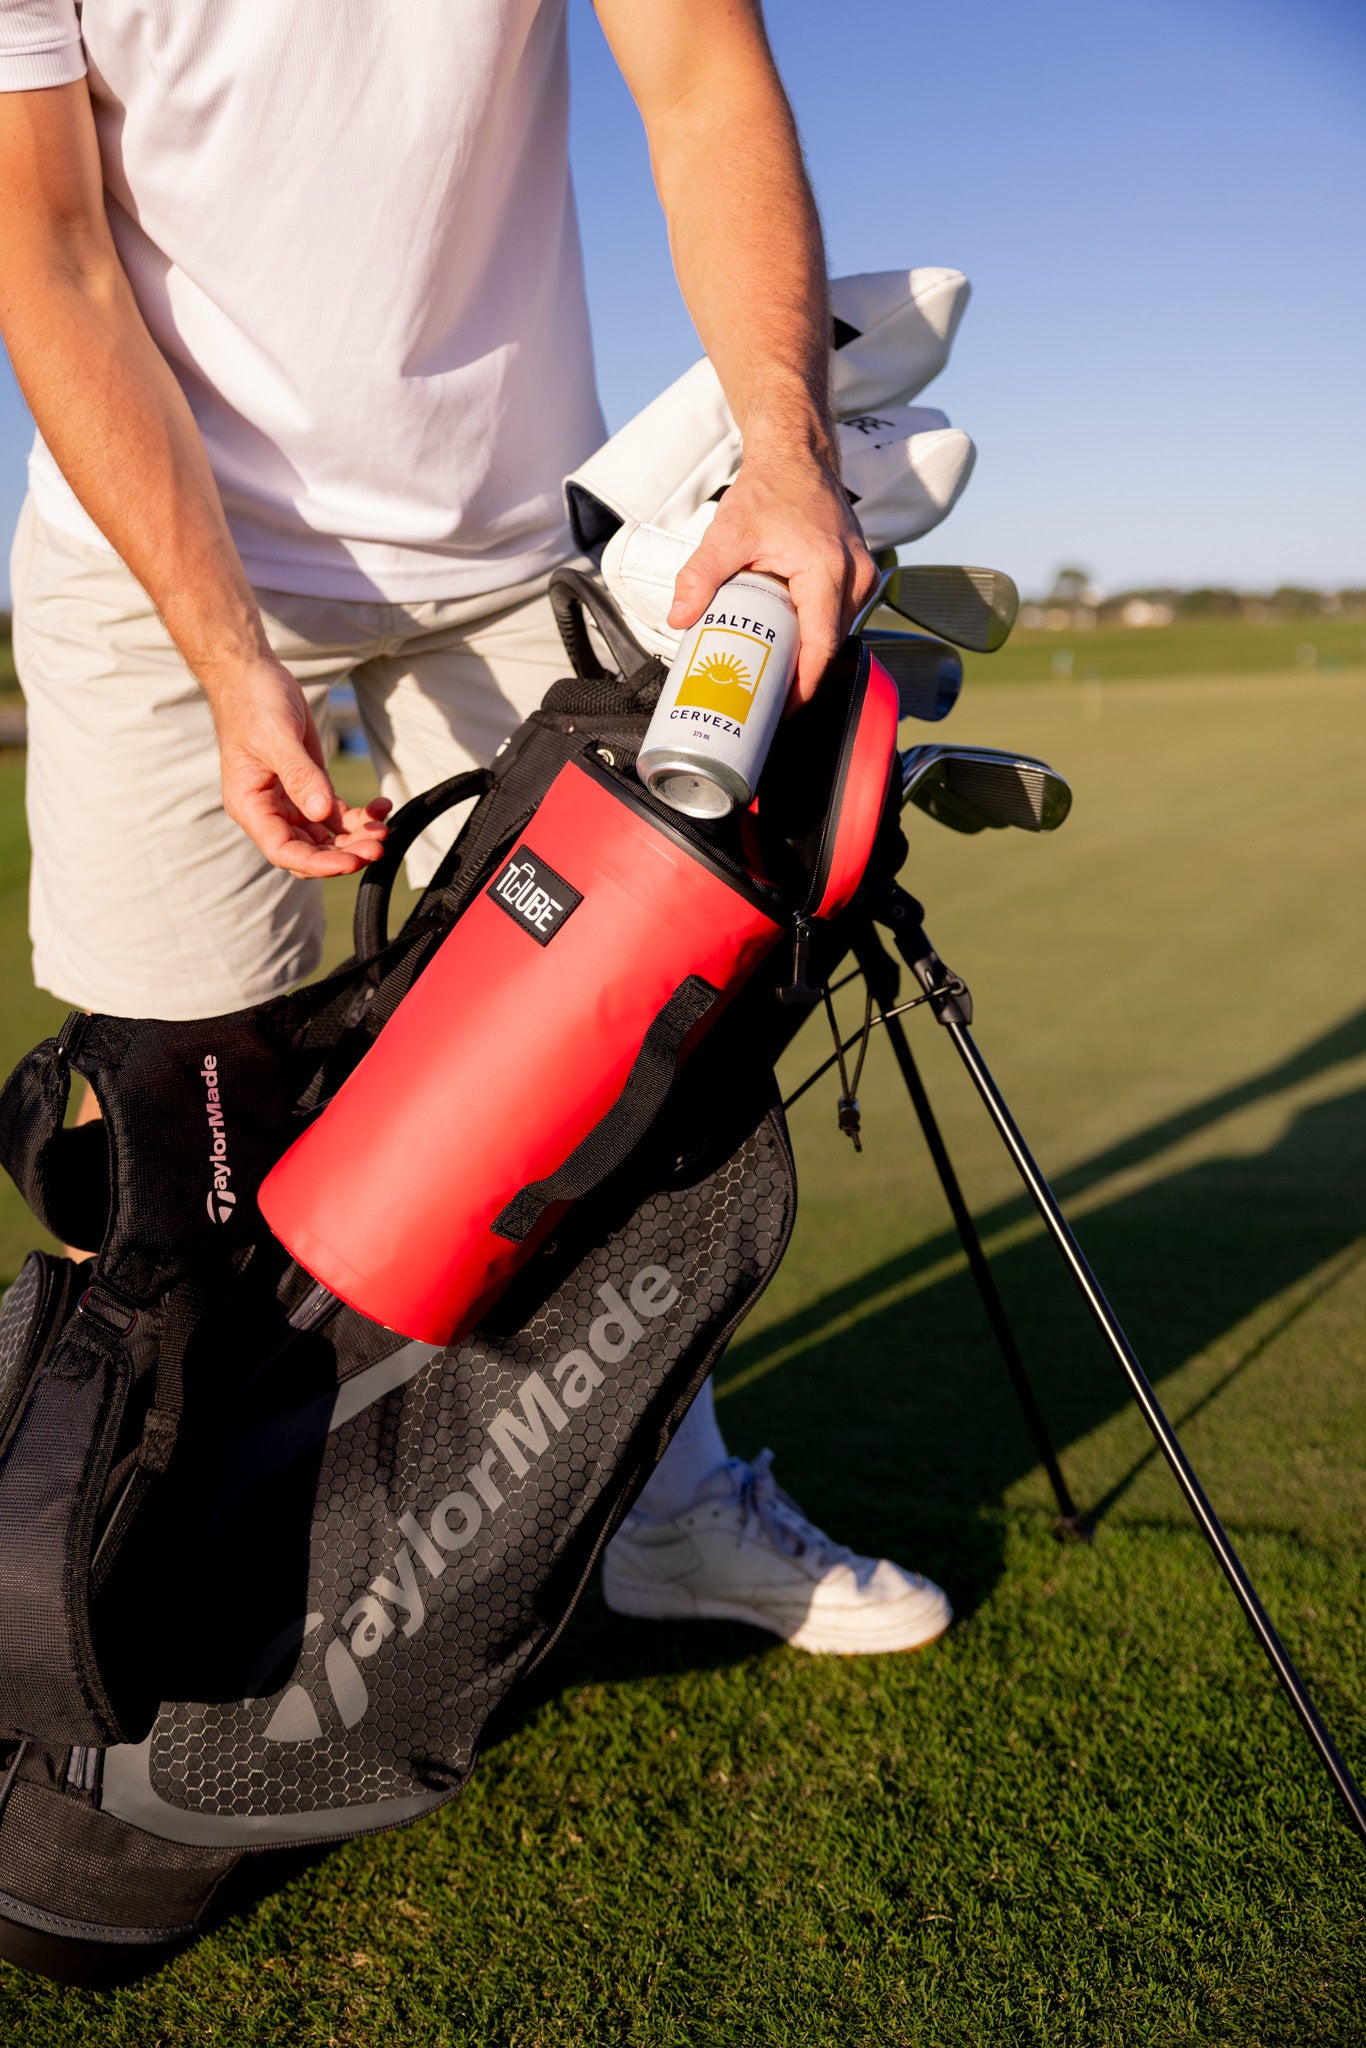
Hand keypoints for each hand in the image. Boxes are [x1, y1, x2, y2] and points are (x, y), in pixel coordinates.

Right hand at [205, 656, 390, 876]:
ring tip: (384, 829)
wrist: (252, 674)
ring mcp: (291, 801)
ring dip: (356, 838)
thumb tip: (320, 812)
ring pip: (326, 837)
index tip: (350, 863)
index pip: (283, 850)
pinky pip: (337, 814)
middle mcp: (269, 811)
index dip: (318, 864)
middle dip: (344, 853)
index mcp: (251, 806)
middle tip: (379, 846)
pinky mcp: (310, 787)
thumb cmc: (253, 702)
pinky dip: (360, 816)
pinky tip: (381, 806)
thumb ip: (299, 775)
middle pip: (310, 850)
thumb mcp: (276, 736)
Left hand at [667, 440, 877, 702]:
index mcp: (828, 571)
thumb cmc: (770, 489)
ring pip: (838, 634)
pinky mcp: (859, 574)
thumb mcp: (727, 533)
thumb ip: (699, 576)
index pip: (821, 648)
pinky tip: (790, 646)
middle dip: (801, 679)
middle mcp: (855, 576)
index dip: (802, 687)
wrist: (797, 455)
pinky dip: (817, 634)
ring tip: (774, 678)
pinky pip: (841, 617)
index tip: (780, 710)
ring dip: (809, 657)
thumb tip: (680, 618)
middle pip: (830, 647)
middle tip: (767, 701)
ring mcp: (862, 575)